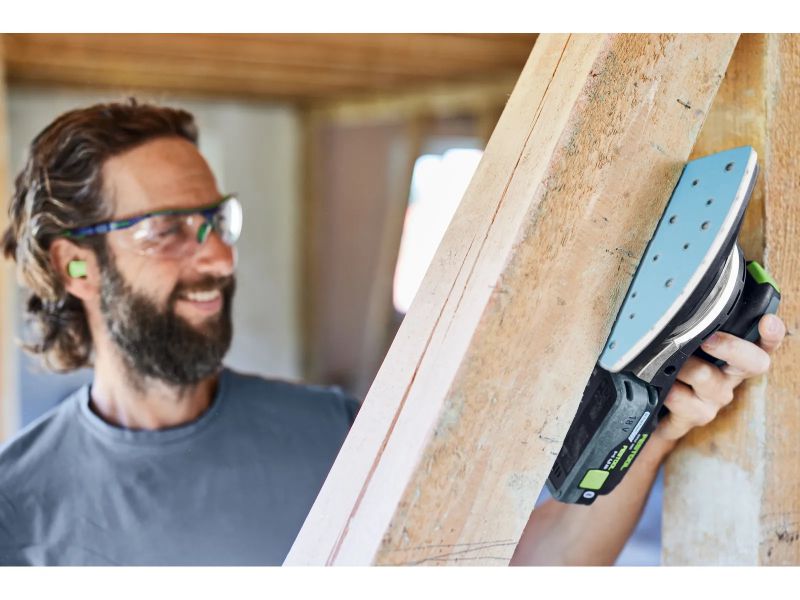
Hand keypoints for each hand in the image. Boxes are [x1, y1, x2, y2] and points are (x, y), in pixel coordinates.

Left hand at [654, 314, 786, 441]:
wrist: (654, 414)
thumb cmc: (674, 374)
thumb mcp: (686, 350)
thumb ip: (694, 329)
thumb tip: (690, 300)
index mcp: (733, 360)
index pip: (763, 345)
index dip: (771, 335)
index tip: (768, 321)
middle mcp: (729, 380)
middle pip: (752, 363)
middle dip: (730, 346)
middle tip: (707, 338)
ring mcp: (713, 401)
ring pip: (706, 376)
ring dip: (683, 365)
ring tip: (663, 361)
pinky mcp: (692, 417)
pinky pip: (682, 402)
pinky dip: (668, 390)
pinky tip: (660, 388)